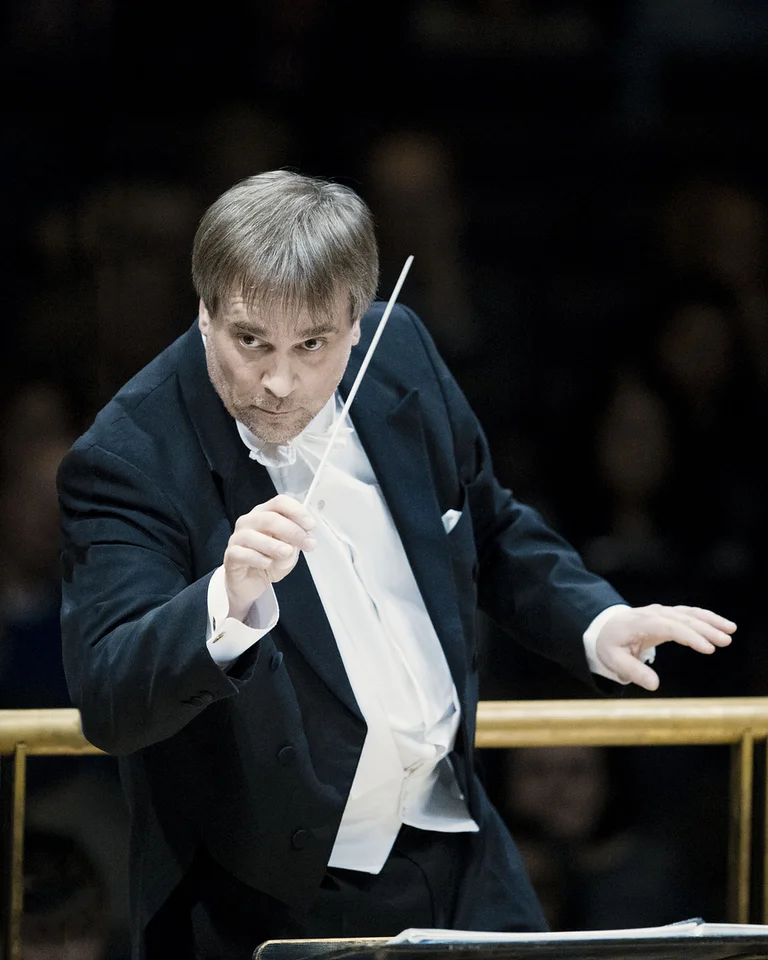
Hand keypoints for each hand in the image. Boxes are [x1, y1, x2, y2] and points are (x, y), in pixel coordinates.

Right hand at [223, 494, 315, 619]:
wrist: (251, 583)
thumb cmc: (269, 561)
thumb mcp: (289, 551)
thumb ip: (295, 542)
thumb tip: (304, 538)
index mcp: (265, 514)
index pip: (280, 502)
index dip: (296, 511)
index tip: (310, 525)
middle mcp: (249, 521)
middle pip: (269, 518)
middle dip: (291, 530)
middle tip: (306, 543)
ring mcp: (237, 538)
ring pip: (252, 535)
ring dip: (273, 544)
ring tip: (287, 553)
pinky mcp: (230, 555)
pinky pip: (241, 553)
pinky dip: (256, 557)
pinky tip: (267, 563)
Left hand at [595, 603, 736, 691]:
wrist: (604, 627)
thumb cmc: (610, 644)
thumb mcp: (614, 660)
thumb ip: (633, 671)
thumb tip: (654, 685)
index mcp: (641, 624)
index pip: (669, 627)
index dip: (690, 636)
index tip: (708, 648)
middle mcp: (654, 614)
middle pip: (683, 618)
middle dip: (705, 629)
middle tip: (725, 641)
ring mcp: (661, 612)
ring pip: (689, 613)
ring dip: (710, 620)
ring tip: (730, 630)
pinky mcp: (668, 615)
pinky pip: (689, 614)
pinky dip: (706, 618)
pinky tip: (722, 626)